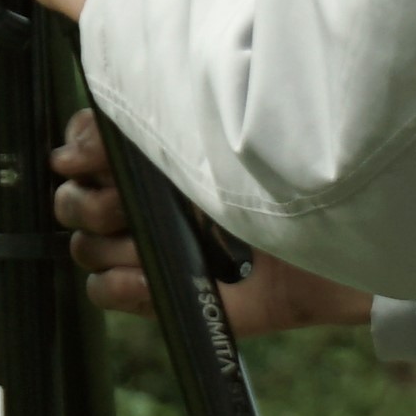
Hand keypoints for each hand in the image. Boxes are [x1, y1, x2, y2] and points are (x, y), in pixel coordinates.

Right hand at [50, 111, 371, 334]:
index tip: (82, 156)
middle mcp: (151, 197)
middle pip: (74, 201)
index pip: (83, 146)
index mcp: (159, 151)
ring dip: (107, 242)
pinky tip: (143, 273)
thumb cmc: (286, 171)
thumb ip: (155, 120)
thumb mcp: (215, 135)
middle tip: (119, 201)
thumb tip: (82, 142)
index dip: (76, 151)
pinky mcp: (173, 294)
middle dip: (86, 201)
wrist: (341, 239)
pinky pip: (110, 293)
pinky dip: (119, 286)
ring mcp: (159, 247)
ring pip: (88, 246)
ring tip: (144, 236)